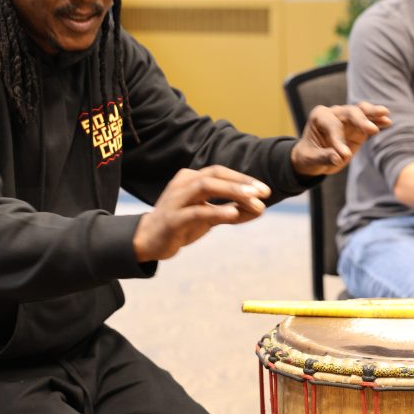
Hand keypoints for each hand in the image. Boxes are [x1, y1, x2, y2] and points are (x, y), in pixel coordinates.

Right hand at [133, 165, 270, 262]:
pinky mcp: (172, 219)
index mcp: (191, 179)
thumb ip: (231, 212)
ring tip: (253, 200)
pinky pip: (196, 212)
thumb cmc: (182, 225)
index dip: (243, 178)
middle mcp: (183, 184)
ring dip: (232, 192)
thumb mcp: (209, 217)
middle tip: (264, 192)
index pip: (220, 172)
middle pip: (214, 175)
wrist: (148, 241)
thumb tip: (261, 209)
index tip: (265, 190)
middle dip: (241, 182)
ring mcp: (176, 200)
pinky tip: (233, 213)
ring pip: (205, 187)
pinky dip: (216, 211)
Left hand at [290, 101, 390, 176]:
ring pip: (361, 111)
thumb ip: (324, 157)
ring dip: (373, 113)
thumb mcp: (311, 160)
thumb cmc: (309, 157)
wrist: (313, 159)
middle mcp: (334, 113)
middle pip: (350, 112)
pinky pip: (369, 121)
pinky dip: (378, 121)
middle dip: (361, 120)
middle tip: (372, 130)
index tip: (344, 156)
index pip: (332, 125)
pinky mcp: (358, 127)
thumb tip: (338, 158)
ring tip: (385, 114)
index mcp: (319, 117)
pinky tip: (387, 122)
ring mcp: (347, 119)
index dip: (339, 140)